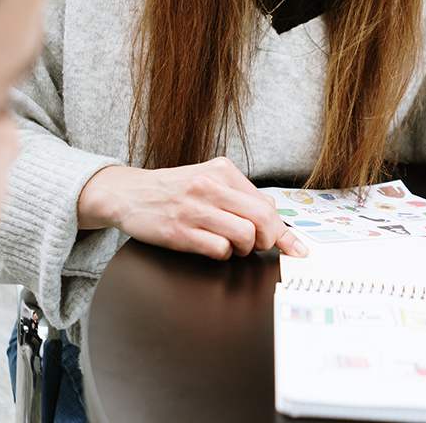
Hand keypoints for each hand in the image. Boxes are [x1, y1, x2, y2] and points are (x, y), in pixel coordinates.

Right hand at [77, 156, 307, 260]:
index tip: (297, 248)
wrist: (128, 194)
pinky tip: (210, 247)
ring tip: (229, 244)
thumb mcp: (207, 179)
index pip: (267, 203)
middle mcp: (211, 185)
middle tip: (259, 246)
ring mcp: (195, 208)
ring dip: (243, 249)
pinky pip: (219, 250)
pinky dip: (221, 255)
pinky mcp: (180, 231)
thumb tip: (273, 216)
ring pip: (245, 236)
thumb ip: (238, 194)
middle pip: (263, 219)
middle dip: (269, 240)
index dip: (282, 230)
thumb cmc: (172, 190)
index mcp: (222, 170)